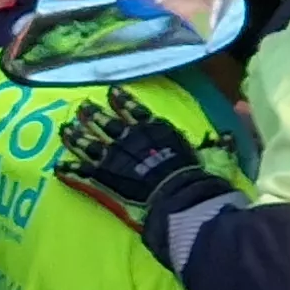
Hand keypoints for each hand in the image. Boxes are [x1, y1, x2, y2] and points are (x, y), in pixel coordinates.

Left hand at [55, 95, 214, 210]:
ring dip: (77, 137)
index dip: (124, 101)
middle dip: (94, 115)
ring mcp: (116, 159)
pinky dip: (70, 171)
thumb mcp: (218, 156)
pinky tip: (58, 168)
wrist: (180, 197)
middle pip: (108, 123)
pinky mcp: (106, 180)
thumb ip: (221, 144)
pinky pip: (83, 173)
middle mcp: (133, 140)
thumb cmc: (200, 178)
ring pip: (91, 144)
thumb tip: (232, 135)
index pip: (137, 111)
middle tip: (81, 107)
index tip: (112, 92)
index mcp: (157, 131)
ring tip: (64, 131)